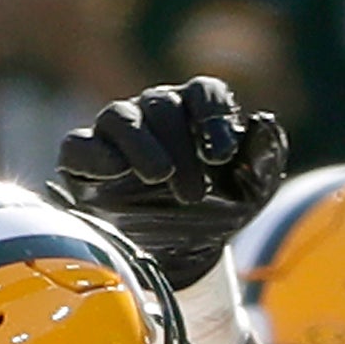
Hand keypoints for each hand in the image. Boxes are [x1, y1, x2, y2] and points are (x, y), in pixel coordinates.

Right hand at [55, 77, 287, 287]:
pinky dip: (96, 155)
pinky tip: (116, 171)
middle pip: (162, 104)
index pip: (203, 91)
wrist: (187, 252)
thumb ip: (264, 155)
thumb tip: (265, 121)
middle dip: (181, 148)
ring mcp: (116, 133)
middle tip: (195, 195)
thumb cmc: (221, 210)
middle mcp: (153, 113)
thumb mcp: (252, 190)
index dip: (212, 117)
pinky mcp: (85, 160)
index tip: (220, 157)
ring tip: (159, 178)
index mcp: (194, 112)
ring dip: (143, 147)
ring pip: (120, 116)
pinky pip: (79, 145)